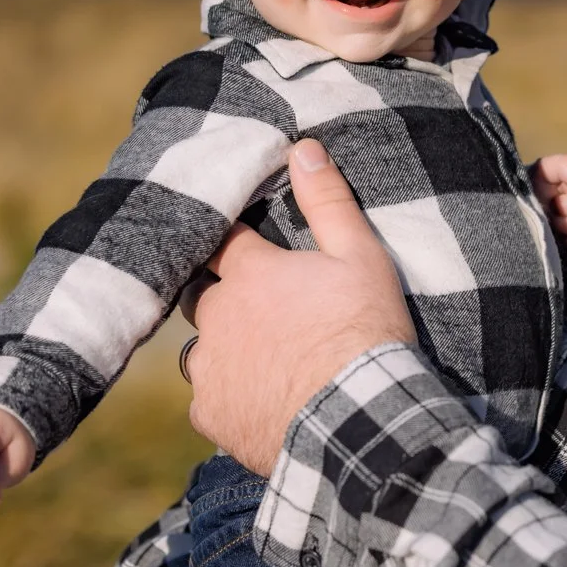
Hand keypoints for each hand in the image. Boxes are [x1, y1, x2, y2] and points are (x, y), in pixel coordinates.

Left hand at [186, 139, 415, 475]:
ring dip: (223, 348)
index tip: (251, 250)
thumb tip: (304, 148)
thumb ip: (328, 202)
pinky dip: (229, 396)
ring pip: (201, 350)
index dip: (237, 243)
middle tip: (263, 308)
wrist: (359, 418)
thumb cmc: (365, 329)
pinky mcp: (212, 414)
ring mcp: (210, 368)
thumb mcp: (360, 257)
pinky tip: (260, 401)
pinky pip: (209, 399)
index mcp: (251, 273)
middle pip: (203, 295)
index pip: (225, 241)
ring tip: (262, 360)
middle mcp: (218, 317)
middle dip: (224, 295)